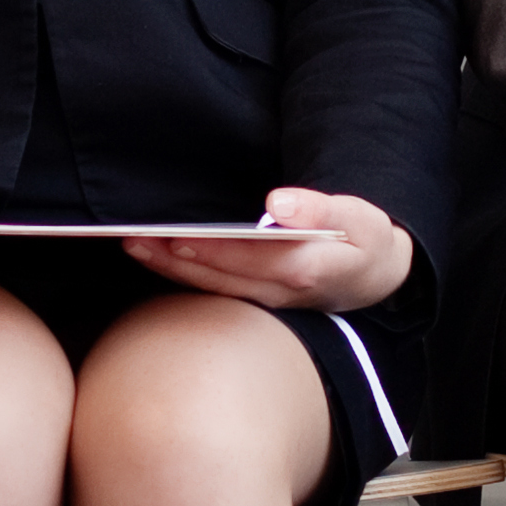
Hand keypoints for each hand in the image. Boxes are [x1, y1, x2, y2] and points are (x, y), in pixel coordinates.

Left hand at [132, 186, 414, 314]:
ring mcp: (264, 301)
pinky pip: (213, 290)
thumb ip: (320, 210)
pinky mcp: (254, 299)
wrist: (371, 278)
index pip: (249, 259)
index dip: (212, 249)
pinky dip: (182, 275)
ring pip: (210, 288)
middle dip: (174, 259)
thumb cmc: (362, 242)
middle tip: (134, 238)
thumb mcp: (359, 220)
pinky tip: (156, 258)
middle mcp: (278, 294)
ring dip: (169, 269)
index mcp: (304, 270)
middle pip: (219, 278)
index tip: (177, 236)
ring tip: (134, 245)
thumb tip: (277, 204)